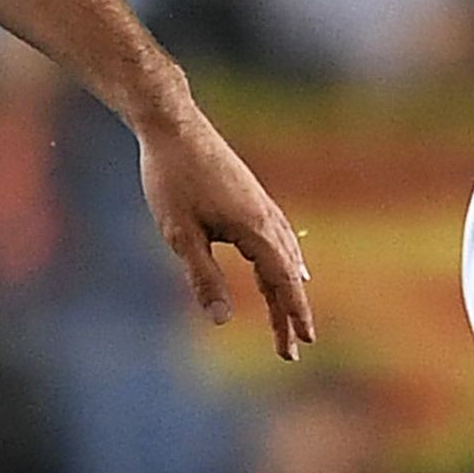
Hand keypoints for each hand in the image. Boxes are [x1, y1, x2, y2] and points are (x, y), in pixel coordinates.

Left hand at [139, 106, 314, 358]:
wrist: (173, 125)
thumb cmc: (171, 178)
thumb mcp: (180, 234)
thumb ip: (203, 278)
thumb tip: (222, 320)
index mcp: (254, 229)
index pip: (281, 282)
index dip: (292, 315)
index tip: (302, 344)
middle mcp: (266, 218)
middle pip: (287, 273)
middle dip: (289, 311)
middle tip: (294, 348)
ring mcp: (261, 204)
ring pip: (286, 254)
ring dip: (289, 287)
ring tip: (294, 314)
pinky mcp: (251, 195)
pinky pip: (281, 236)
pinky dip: (288, 259)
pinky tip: (289, 261)